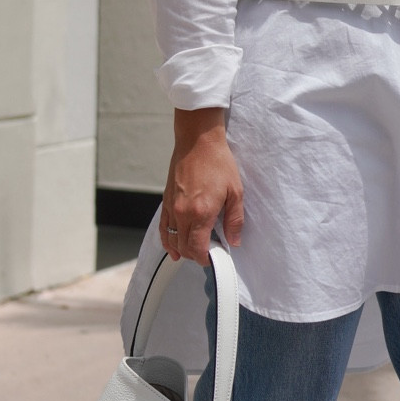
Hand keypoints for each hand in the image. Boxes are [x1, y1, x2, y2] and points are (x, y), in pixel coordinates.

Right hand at [160, 107, 243, 265]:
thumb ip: (235, 220)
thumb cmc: (218, 163)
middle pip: (184, 248)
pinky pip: (163, 228)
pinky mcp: (166, 202)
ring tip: (196, 250)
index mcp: (201, 213)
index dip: (207, 258)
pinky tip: (173, 248)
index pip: (198, 249)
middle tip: (211, 251)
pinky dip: (167, 240)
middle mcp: (183, 214)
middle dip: (197, 255)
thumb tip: (234, 241)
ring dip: (183, 249)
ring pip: (172, 241)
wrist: (198, 142)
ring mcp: (172, 208)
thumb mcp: (236, 192)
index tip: (216, 256)